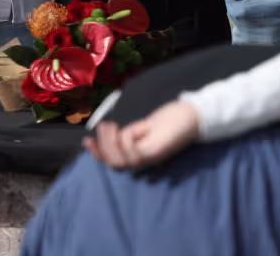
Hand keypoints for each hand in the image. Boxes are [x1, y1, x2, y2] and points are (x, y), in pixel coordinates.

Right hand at [83, 101, 200, 169]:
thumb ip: (128, 134)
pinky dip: (126, 141)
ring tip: (111, 125)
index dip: (97, 154)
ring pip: (121, 161)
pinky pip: (134, 155)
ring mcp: (151, 158)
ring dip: (111, 142)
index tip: (86, 141)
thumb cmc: (170, 119)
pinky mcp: (157, 153)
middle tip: (104, 126)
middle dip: (102, 146)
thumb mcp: (143, 127)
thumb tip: (108, 134)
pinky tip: (129, 128)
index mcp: (140, 155)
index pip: (113, 161)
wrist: (193, 115)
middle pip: (114, 163)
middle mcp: (145, 161)